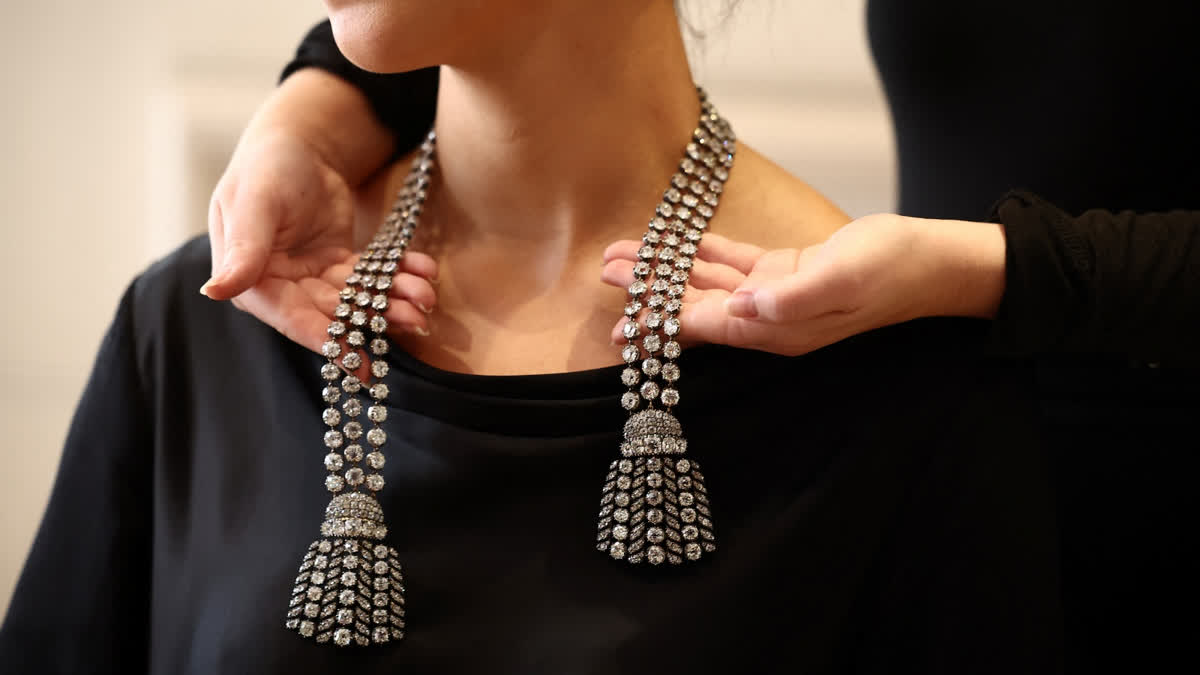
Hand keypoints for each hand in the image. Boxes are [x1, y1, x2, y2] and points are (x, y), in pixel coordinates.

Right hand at [200, 70, 435, 354]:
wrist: (296, 144)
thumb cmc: (266, 168)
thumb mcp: (254, 203)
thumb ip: (243, 248)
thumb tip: (215, 290)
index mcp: (253, 282)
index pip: (292, 319)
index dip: (327, 340)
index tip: (361, 362)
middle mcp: (283, 288)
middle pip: (333, 313)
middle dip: (375, 318)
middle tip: (416, 319)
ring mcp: (313, 279)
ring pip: (358, 299)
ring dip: (394, 300)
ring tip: (426, 296)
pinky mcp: (340, 266)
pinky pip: (373, 278)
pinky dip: (399, 275)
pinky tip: (425, 270)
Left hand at [601, 214, 1005, 355]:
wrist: (936, 262)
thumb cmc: (896, 268)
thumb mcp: (846, 277)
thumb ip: (795, 294)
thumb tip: (745, 306)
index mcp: (780, 328)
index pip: (707, 328)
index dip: (661, 326)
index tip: (621, 326)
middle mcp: (771, 318)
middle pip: (697, 307)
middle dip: (650, 293)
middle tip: (604, 272)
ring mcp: (776, 296)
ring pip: (709, 283)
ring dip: (666, 270)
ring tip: (623, 256)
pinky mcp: (786, 273)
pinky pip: (734, 264)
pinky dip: (702, 252)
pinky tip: (674, 242)